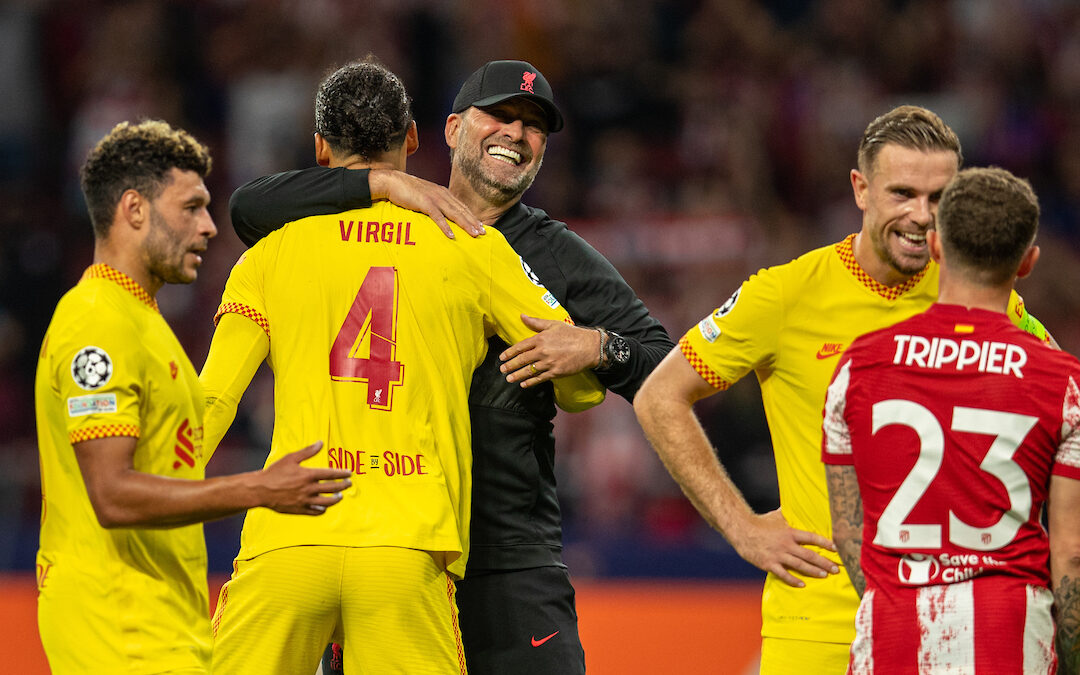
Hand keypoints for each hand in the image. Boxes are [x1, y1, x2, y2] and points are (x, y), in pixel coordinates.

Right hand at [257, 441, 352, 515]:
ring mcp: (304, 501)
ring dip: (336, 499)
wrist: (260, 490)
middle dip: (343, 486)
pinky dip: (322, 509)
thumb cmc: (275, 472)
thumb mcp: (291, 458)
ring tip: (340, 496)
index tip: (349, 473)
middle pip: (332, 488)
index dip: (342, 473)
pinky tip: (325, 506)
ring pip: (327, 502)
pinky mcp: (299, 510)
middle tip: (349, 484)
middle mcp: (308, 489)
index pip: (331, 474)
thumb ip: (307, 452)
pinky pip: (315, 512)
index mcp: (307, 475)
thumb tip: (321, 443)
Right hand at [369, 169, 483, 238]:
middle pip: (461, 210)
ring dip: (465, 224)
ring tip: (474, 234)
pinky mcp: (424, 203)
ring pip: (454, 213)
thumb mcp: (426, 195)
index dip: (472, 216)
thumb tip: (441, 214)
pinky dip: (445, 226)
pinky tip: (452, 235)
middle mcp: (442, 194)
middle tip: (483, 232)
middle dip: (473, 222)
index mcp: (443, 193)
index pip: (461, 206)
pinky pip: (438, 217)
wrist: (393, 182)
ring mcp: (434, 198)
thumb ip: (435, 203)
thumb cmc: (407, 190)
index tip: (481, 225)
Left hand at [500, 315, 601, 387]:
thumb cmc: (572, 334)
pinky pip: (540, 378)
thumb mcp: (553, 324)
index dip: (510, 353)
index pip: (520, 346)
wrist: (589, 347)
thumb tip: (521, 316)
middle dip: (510, 365)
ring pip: (529, 371)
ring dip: (517, 375)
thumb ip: (536, 322)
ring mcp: (549, 363)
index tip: (502, 357)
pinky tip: (523, 384)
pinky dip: (530, 382)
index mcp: (541, 338)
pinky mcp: (556, 372)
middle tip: (502, 370)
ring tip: (509, 379)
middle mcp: (543, 351)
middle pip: (522, 360)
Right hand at [729, 509, 838, 587]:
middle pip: (809, 555)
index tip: (836, 549)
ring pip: (800, 565)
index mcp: (789, 532)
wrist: (741, 530)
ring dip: (814, 571)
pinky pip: (784, 574)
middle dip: (825, 562)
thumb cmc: (760, 523)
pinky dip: (794, 580)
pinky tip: (802, 584)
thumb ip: (788, 514)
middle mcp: (786, 544)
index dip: (825, 543)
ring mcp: (778, 555)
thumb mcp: (776, 516)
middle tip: (836, 569)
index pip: (812, 538)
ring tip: (825, 575)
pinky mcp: (769, 564)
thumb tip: (796, 505)